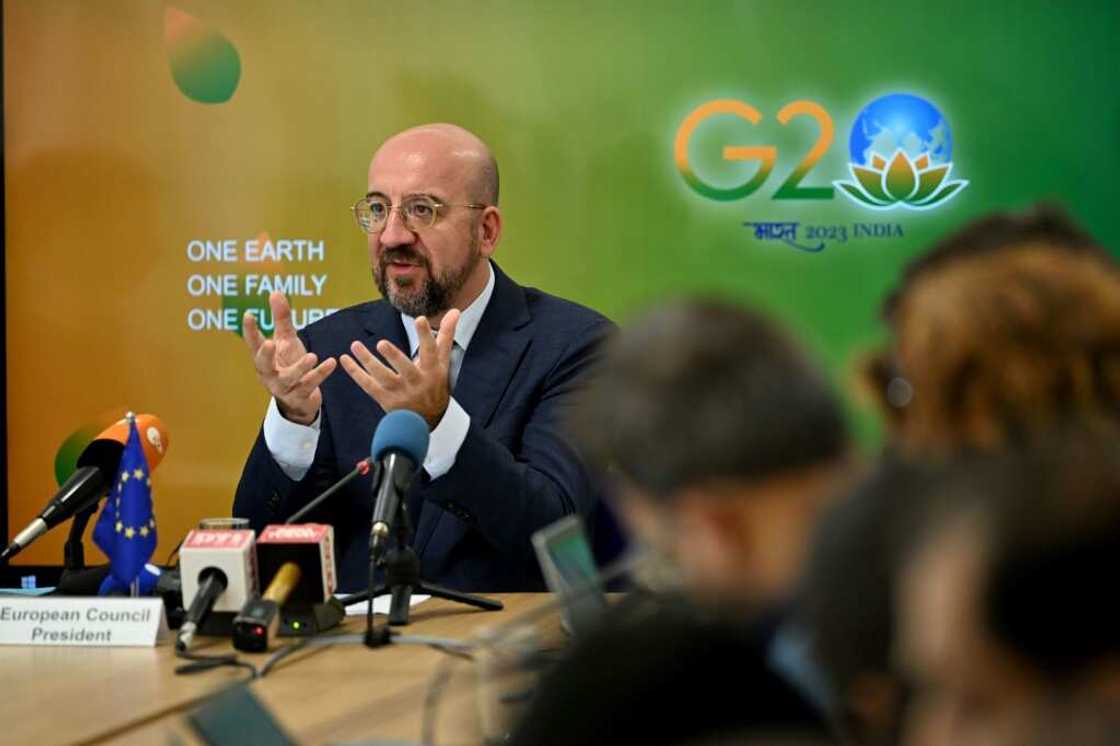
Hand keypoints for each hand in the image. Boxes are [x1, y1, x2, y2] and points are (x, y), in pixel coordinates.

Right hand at [243, 292, 336, 424]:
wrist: (300, 399)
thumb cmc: (290, 365)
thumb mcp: (286, 340)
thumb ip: (281, 318)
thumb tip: (275, 292)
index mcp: (264, 359)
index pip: (253, 344)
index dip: (250, 330)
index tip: (249, 314)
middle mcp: (269, 374)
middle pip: (263, 365)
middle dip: (265, 354)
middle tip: (270, 342)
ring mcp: (283, 388)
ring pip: (288, 378)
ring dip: (300, 368)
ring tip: (312, 356)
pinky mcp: (299, 397)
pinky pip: (309, 385)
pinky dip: (320, 374)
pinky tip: (331, 362)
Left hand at [339, 310, 459, 428]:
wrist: (426, 421)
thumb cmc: (435, 385)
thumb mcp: (442, 362)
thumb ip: (446, 336)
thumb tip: (455, 311)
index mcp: (432, 371)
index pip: (430, 351)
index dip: (426, 335)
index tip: (420, 319)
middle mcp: (416, 382)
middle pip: (405, 369)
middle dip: (394, 356)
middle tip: (382, 343)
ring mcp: (400, 392)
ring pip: (382, 377)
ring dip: (367, 361)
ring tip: (355, 345)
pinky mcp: (385, 400)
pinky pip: (368, 385)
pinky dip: (356, 373)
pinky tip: (345, 359)